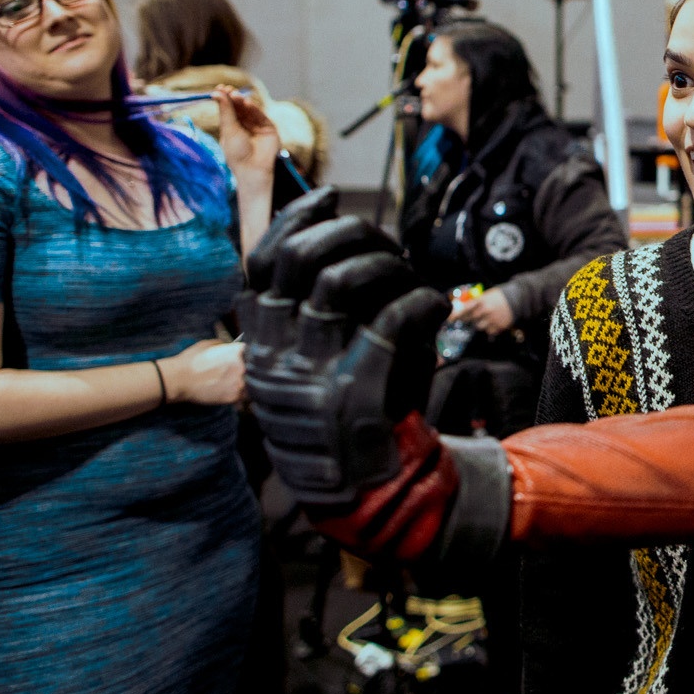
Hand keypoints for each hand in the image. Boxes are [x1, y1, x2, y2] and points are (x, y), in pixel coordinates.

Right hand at [162, 338, 245, 404]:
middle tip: (236, 374)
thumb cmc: (191, 360)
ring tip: (232, 383)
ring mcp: (239, 382)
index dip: (247, 357)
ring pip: (250, 384)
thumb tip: (230, 347)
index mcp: (238, 351)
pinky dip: (238, 394)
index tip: (245, 360)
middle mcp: (242, 366)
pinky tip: (229, 391)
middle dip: (246, 371)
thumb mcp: (207, 345)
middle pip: (253, 369)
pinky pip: (242, 396)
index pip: (251, 353)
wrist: (179, 379)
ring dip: (244, 384)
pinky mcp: (234, 396)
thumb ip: (223, 345)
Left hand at [214, 85, 280, 181]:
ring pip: (249, 110)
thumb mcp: (228, 129)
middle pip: (238, 107)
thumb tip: (216, 93)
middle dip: (232, 98)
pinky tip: (246, 103)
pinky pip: (261, 115)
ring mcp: (257, 127)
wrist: (253, 168)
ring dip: (242, 101)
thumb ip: (225, 110)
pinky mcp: (268, 128)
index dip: (224, 99)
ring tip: (235, 95)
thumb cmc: (237, 153)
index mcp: (231, 128)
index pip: (228, 109)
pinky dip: (254, 108)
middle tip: (227, 89)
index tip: (219, 88)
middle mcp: (244, 126)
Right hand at [241, 187, 451, 511]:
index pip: (261, 263)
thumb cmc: (351, 415)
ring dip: (386, 262)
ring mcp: (311, 378)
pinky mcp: (355, 397)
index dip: (294, 220)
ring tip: (408, 275)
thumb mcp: (314, 363)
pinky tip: (434, 304)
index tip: (329, 195)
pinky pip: (391, 320)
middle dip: (350, 233)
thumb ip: (314, 310)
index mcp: (259, 346)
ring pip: (341, 279)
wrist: (369, 499)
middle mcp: (275, 359)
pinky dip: (421, 299)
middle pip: (303, 259)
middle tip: (383, 244)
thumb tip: (335, 231)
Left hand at [449, 287, 513, 336]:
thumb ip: (475, 302)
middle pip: (471, 319)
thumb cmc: (499, 296)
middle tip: (466, 319)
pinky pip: (489, 331)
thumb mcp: (486, 295)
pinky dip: (489, 328)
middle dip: (467, 319)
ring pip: (479, 326)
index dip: (456, 314)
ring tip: (485, 318)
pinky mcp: (500, 326)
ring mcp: (493, 319)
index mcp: (482, 300)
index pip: (465, 308)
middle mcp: (486, 310)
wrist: (517, 299)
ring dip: (480, 324)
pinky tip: (494, 322)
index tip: (450, 319)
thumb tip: (461, 307)